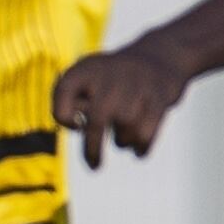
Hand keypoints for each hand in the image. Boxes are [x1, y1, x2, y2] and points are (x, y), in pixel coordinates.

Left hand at [50, 40, 190, 166]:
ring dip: (123, 141)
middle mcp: (109, 74)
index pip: (63, 93)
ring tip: (123, 138)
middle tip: (93, 166)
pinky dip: (142, 147)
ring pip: (126, 127)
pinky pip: (148, 130)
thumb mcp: (85, 79)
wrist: (159, 56)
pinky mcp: (159, 95)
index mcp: (85, 69)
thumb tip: (76, 125)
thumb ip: (71, 101)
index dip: (64, 115)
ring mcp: (136, 83)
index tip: (76, 125)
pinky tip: (139, 152)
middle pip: (98, 119)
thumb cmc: (112, 79)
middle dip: (93, 148)